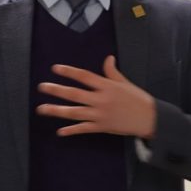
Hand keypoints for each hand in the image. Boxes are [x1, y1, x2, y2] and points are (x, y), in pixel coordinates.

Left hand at [36, 55, 155, 138]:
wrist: (149, 118)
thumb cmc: (137, 98)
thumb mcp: (125, 83)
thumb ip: (112, 72)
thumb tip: (108, 58)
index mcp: (106, 86)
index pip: (84, 76)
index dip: (69, 72)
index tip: (55, 69)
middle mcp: (101, 99)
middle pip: (74, 94)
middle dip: (56, 90)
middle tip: (42, 87)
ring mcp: (100, 114)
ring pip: (74, 112)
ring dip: (56, 111)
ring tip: (41, 109)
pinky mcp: (102, 127)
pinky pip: (83, 129)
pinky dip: (71, 131)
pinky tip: (60, 131)